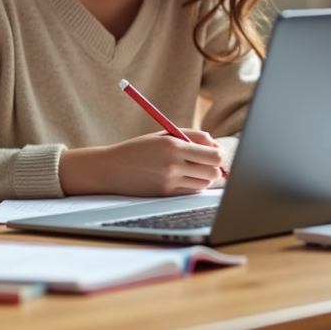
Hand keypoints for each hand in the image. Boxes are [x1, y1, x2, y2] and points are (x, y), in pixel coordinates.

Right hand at [59, 129, 224, 196]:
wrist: (112, 168)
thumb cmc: (139, 148)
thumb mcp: (163, 135)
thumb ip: (191, 136)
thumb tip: (215, 144)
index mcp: (173, 145)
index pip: (213, 155)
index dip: (217, 154)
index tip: (213, 152)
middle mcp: (173, 164)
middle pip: (213, 171)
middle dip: (214, 167)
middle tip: (206, 162)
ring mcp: (170, 181)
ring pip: (204, 183)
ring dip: (203, 177)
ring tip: (192, 170)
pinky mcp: (166, 194)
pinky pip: (191, 192)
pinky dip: (192, 185)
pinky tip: (183, 178)